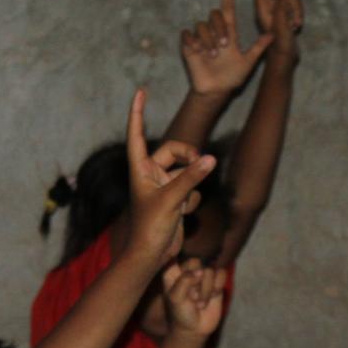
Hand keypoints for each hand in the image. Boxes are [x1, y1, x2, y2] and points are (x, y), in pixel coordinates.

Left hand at [124, 87, 217, 261]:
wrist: (151, 256)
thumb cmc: (151, 228)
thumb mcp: (172, 200)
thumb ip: (191, 178)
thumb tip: (210, 159)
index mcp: (140, 169)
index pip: (136, 134)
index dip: (137, 113)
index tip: (140, 92)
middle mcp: (150, 174)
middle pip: (173, 150)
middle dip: (187, 155)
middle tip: (200, 163)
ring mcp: (163, 186)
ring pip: (186, 170)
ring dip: (191, 182)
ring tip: (185, 201)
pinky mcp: (175, 199)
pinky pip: (191, 188)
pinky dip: (192, 199)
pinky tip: (184, 213)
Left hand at [161, 258, 226, 339]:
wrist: (195, 329)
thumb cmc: (181, 313)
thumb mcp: (175, 298)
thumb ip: (184, 281)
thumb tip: (201, 271)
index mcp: (172, 272)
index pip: (176, 257)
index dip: (181, 269)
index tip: (182, 284)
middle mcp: (187, 270)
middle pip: (196, 261)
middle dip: (196, 282)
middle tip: (191, 297)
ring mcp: (203, 275)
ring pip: (210, 270)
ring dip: (206, 290)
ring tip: (200, 302)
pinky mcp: (216, 280)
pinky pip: (222, 273)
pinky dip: (217, 287)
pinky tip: (212, 297)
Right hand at [180, 0, 273, 96]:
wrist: (216, 90)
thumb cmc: (232, 77)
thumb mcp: (247, 63)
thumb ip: (258, 48)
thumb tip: (272, 35)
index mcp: (229, 33)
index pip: (228, 8)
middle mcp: (215, 32)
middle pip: (215, 14)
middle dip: (219, 28)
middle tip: (223, 45)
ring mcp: (201, 38)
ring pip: (201, 25)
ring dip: (208, 39)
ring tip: (213, 55)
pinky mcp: (189, 45)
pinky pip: (188, 34)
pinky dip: (193, 41)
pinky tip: (198, 51)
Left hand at [253, 0, 303, 68]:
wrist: (284, 61)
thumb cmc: (280, 48)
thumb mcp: (281, 29)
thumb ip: (282, 10)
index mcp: (263, 9)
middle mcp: (269, 7)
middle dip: (294, 6)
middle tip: (294, 23)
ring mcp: (278, 11)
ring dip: (297, 12)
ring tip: (294, 27)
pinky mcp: (285, 15)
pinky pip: (295, 6)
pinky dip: (299, 15)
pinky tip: (295, 27)